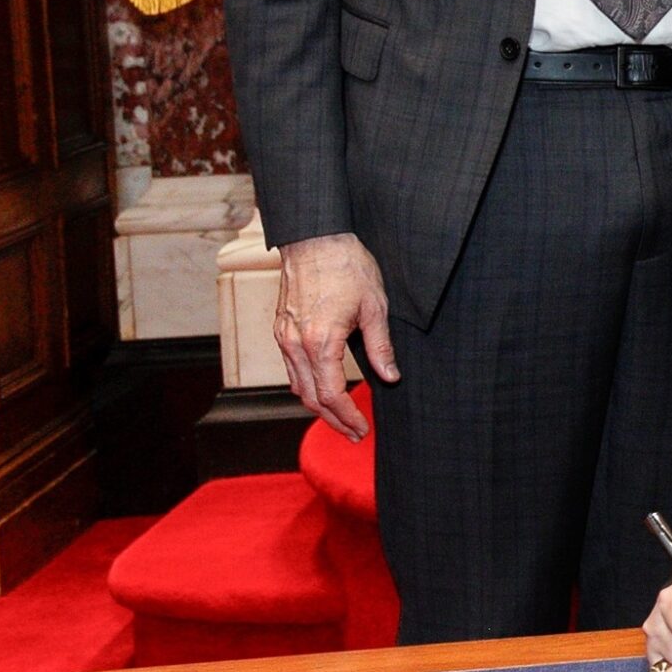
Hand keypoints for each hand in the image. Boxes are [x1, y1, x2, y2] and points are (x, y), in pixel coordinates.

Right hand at [274, 232, 397, 438]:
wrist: (314, 238)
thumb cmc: (347, 266)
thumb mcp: (375, 306)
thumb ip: (380, 345)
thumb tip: (390, 377)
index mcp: (320, 342)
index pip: (330, 394)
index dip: (347, 416)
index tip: (362, 428)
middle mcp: (295, 344)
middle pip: (310, 397)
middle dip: (332, 420)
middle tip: (354, 432)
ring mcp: (284, 337)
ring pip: (297, 385)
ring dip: (318, 406)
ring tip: (341, 417)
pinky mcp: (281, 329)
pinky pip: (292, 368)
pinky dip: (307, 385)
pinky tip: (323, 388)